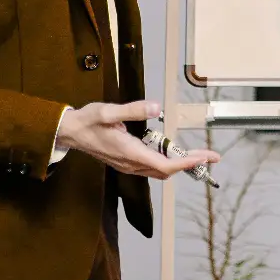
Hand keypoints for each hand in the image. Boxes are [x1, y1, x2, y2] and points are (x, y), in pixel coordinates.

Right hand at [57, 100, 220, 178]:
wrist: (69, 132)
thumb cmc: (87, 121)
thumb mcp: (108, 111)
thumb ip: (133, 110)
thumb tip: (156, 107)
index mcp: (129, 152)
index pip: (164, 164)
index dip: (186, 163)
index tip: (204, 158)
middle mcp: (130, 164)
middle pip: (166, 171)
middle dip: (190, 164)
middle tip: (211, 156)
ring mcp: (127, 165)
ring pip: (159, 171)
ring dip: (179, 165)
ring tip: (198, 155)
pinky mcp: (125, 163)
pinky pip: (151, 168)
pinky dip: (167, 163)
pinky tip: (174, 153)